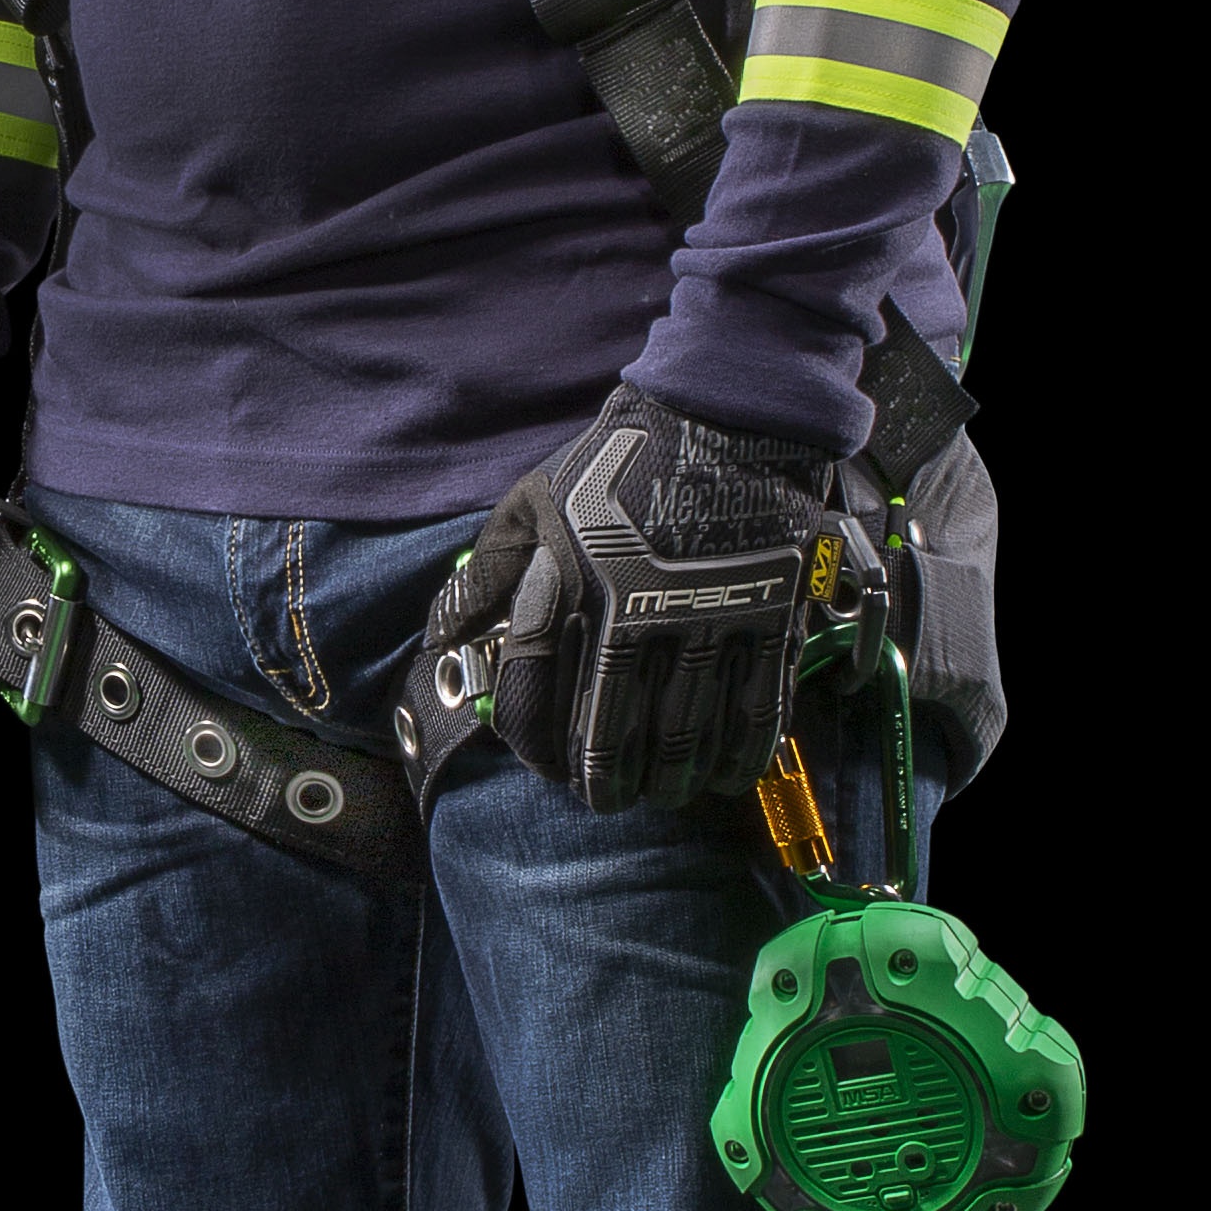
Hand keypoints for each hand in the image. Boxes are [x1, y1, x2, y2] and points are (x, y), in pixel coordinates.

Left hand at [428, 387, 840, 814]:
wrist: (724, 413)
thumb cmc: (620, 460)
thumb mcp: (533, 502)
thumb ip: (486, 575)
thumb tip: (441, 638)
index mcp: (572, 585)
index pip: (538, 696)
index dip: (535, 747)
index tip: (545, 767)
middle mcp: (637, 611)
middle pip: (613, 734)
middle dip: (605, 782)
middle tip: (605, 797)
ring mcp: (709, 616)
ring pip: (685, 734)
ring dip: (670, 778)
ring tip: (662, 791)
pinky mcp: (769, 615)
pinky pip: (757, 708)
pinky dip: (740, 754)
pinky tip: (726, 771)